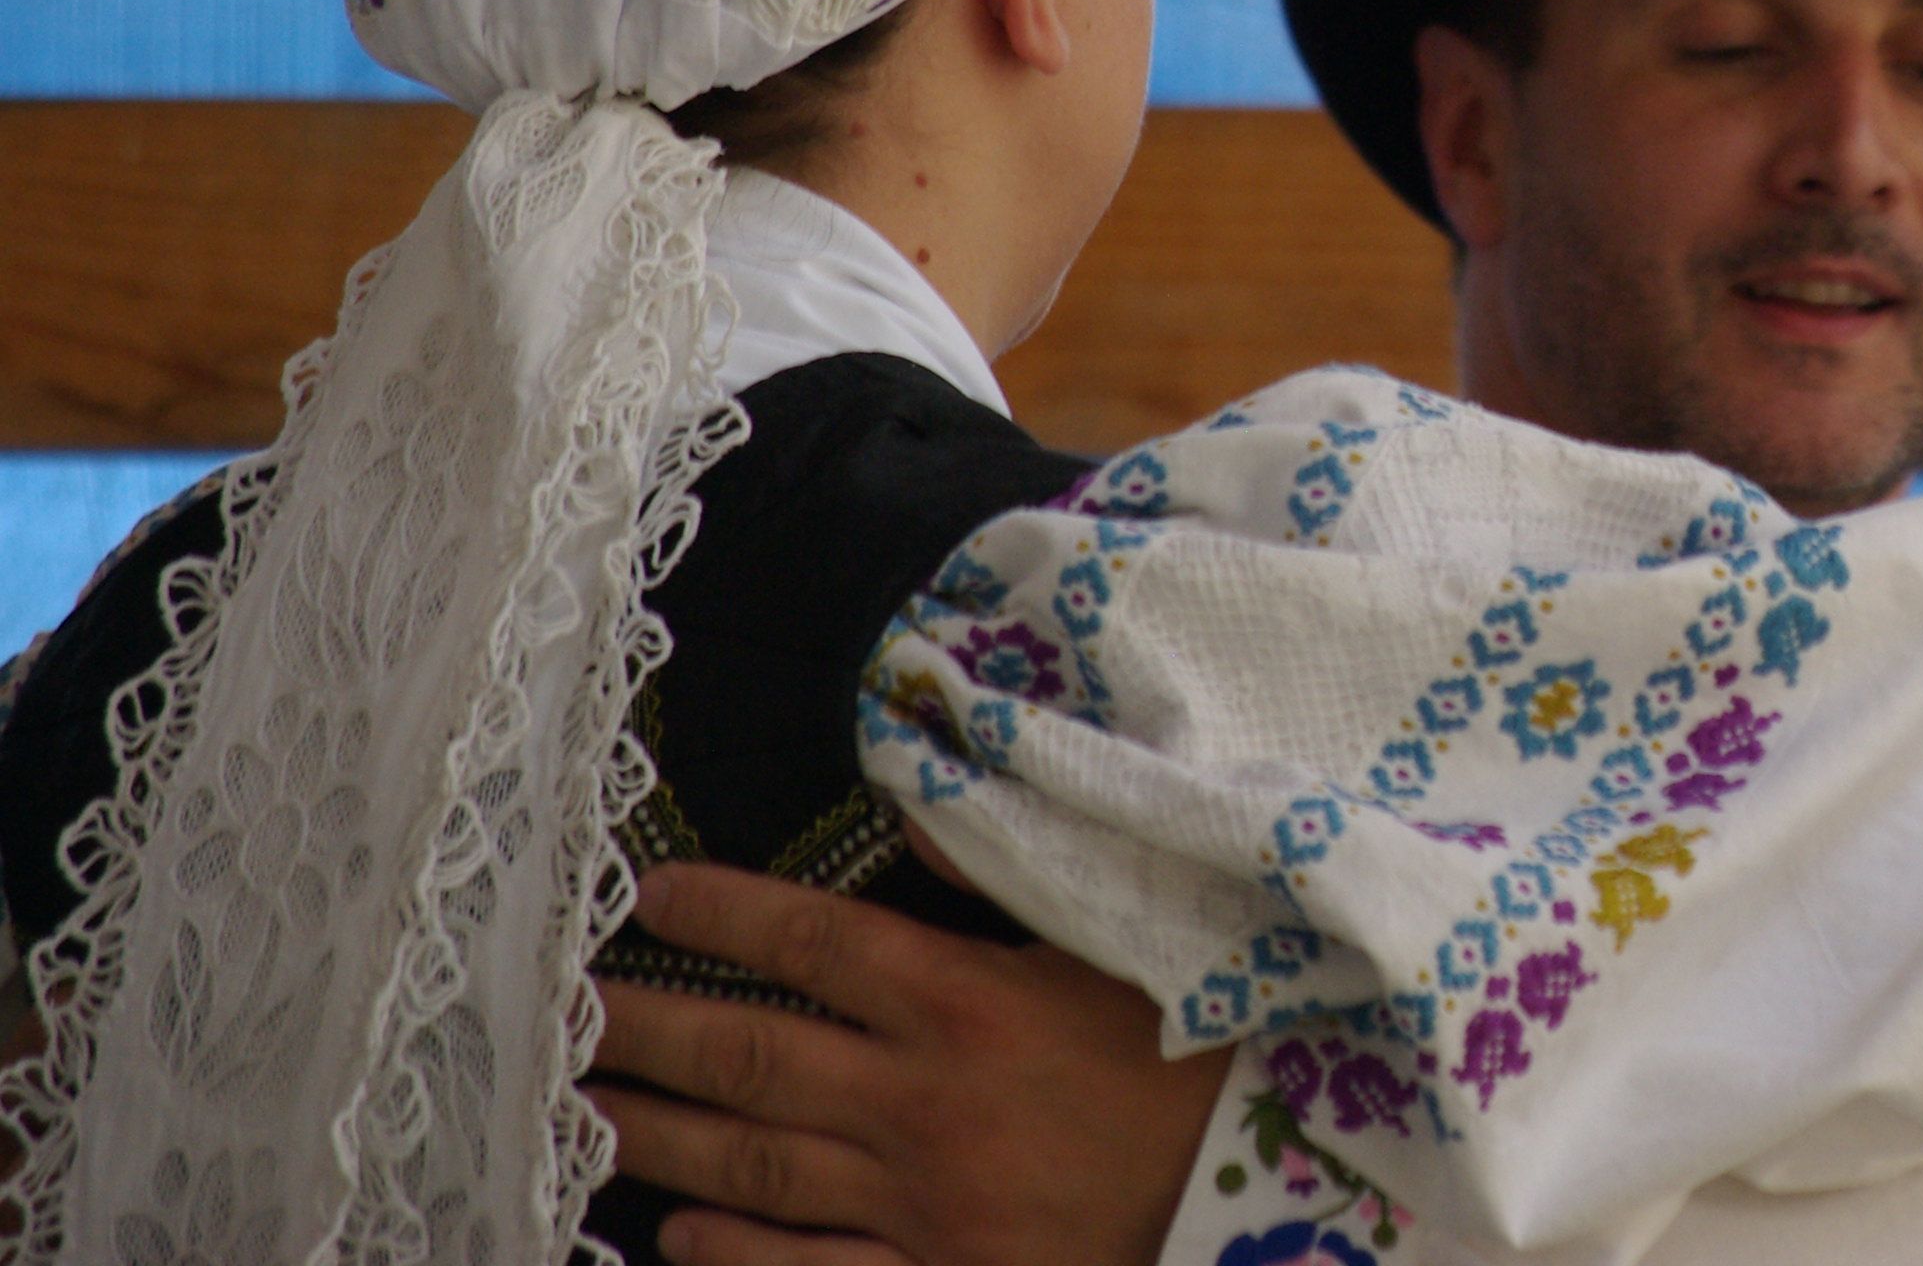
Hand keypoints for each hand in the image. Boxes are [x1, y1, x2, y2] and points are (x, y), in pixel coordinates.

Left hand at [588, 863, 1230, 1265]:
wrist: (1273, 1194)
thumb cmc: (1211, 1053)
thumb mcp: (1133, 937)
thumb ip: (1016, 867)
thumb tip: (916, 794)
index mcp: (972, 1004)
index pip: (816, 944)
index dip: (725, 913)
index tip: (650, 890)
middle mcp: (927, 1105)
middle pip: (756, 1058)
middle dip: (649, 1029)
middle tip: (558, 1012)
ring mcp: (926, 1207)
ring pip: (760, 1169)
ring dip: (661, 1136)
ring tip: (583, 1109)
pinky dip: (736, 1255)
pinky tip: (679, 1235)